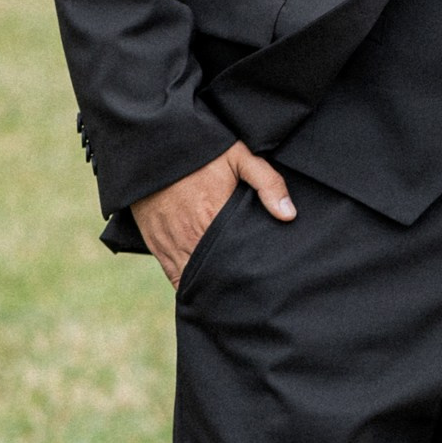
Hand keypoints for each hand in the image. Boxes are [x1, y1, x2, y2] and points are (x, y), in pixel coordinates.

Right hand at [134, 140, 294, 286]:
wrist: (152, 147)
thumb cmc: (200, 152)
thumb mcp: (240, 157)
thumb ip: (267, 183)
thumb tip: (289, 215)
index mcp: (214, 220)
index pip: (234, 261)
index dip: (246, 274)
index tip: (259, 280)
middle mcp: (190, 238)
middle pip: (214, 276)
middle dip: (230, 285)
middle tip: (248, 294)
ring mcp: (171, 243)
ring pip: (192, 280)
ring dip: (208, 287)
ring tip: (227, 295)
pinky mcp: (156, 243)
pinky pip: (173, 274)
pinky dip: (187, 283)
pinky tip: (202, 288)